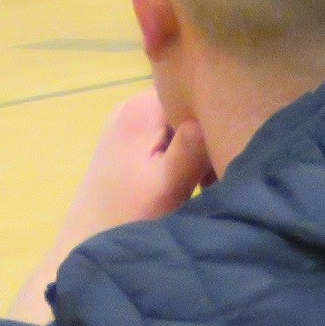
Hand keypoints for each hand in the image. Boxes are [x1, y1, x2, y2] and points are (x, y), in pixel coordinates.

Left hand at [9, 89, 208, 322]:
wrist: (87, 242)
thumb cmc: (130, 216)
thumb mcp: (168, 184)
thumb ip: (190, 147)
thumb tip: (218, 105)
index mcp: (140, 109)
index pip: (190, 83)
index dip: (217, 103)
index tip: (237, 130)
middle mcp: (129, 107)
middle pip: (185, 102)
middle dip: (210, 126)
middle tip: (226, 159)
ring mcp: (125, 125)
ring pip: (178, 121)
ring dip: (199, 144)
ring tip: (212, 174)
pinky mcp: (126, 145)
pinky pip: (166, 136)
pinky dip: (184, 153)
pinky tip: (196, 180)